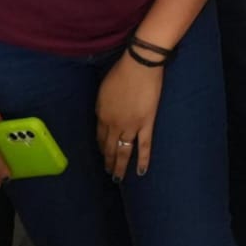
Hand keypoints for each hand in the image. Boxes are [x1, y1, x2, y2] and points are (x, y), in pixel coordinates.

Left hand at [96, 54, 162, 179]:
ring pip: (123, 151)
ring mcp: (130, 127)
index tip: (101, 153)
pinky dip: (142, 160)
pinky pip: (144, 146)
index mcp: (102, 115)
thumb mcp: (103, 90)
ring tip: (117, 178)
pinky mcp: (146, 125)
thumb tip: (103, 117)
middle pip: (109, 147)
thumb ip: (102, 107)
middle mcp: (114, 125)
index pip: (99, 136)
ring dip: (119, 165)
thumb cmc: (120, 73)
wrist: (139, 67)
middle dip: (107, 161)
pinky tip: (140, 172)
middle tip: (107, 172)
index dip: (100, 146)